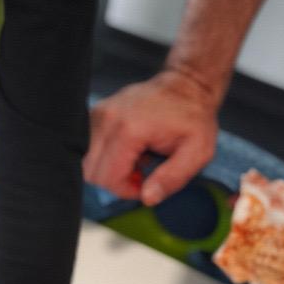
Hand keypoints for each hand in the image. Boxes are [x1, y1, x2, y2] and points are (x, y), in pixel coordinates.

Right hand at [87, 68, 219, 204]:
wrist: (186, 85)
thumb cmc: (193, 117)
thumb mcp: (196, 152)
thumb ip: (172, 179)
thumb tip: (147, 198)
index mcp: (130, 130)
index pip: (108, 177)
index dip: (125, 190)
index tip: (144, 185)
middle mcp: (108, 119)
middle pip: (91, 171)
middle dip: (115, 181)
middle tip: (140, 174)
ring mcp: (100, 114)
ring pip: (87, 161)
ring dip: (109, 169)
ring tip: (135, 160)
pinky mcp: (97, 113)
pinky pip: (89, 146)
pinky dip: (105, 156)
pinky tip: (128, 150)